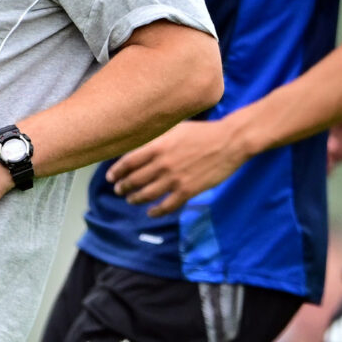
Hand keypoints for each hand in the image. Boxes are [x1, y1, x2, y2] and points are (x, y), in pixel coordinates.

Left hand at [107, 116, 252, 215]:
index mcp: (157, 146)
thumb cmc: (203, 132)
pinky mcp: (187, 190)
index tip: (111, 177)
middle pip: (134, 180)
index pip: (127, 162)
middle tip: (119, 190)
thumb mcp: (175, 129)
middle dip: (123, 187)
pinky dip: (155, 211)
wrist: (230, 141)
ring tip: (130, 200)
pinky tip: (150, 212)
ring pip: (146, 194)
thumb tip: (138, 147)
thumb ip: (156, 140)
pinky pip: (166, 206)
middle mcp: (162, 163)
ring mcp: (174, 178)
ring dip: (135, 199)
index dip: (116, 172)